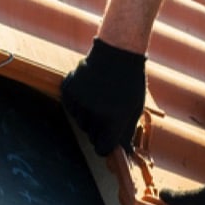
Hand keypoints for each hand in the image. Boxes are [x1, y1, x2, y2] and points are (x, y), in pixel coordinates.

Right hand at [61, 39, 146, 154]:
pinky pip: (70, 106)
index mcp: (113, 119)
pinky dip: (78, 101)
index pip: (102, 149)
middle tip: (108, 110)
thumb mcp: (135, 108)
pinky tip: (89, 89)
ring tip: (100, 97)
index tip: (108, 140)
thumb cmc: (131, 81)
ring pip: (79, 121)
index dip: (106, 146)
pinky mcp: (68, 89)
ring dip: (88, 115)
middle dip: (98, 129)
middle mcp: (94, 113)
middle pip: (90, 135)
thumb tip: (124, 152)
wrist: (117, 52)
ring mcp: (79, 100)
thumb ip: (127, 132)